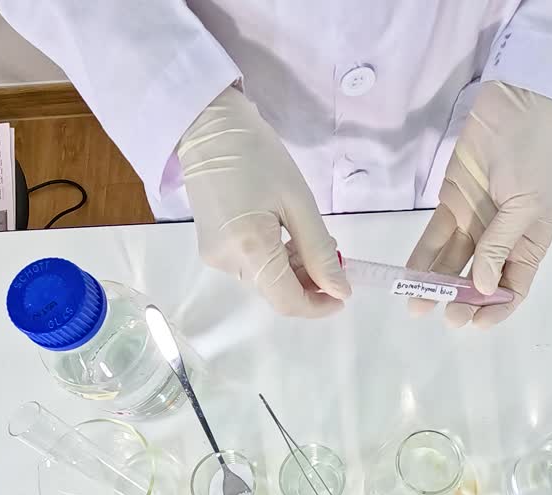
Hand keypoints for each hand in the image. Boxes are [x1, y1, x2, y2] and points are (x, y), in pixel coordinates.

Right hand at [177, 86, 349, 317]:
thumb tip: (340, 290)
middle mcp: (226, 262)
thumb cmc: (258, 156)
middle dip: (308, 280)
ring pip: (265, 280)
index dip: (318, 306)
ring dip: (292, 268)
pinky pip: (250, 266)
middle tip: (329, 246)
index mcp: (249, 249)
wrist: (208, 130)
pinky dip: (273, 259)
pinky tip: (282, 233)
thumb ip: (320, 251)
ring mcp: (215, 258)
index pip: (287, 301)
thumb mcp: (298, 202)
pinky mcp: (211, 249)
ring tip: (305, 233)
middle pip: (276, 291)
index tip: (343, 293)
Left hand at [407, 81, 551, 327]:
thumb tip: (484, 287)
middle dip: (463, 300)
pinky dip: (422, 257)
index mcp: (530, 242)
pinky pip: (436, 237)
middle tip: (446, 313)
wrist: (518, 106)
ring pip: (454, 262)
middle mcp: (502, 237)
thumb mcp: (526, 204)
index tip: (475, 323)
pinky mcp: (453, 203)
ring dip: (437, 284)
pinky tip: (408, 275)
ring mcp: (476, 220)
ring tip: (416, 304)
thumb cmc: (533, 156)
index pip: (514, 286)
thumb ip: (500, 244)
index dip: (497, 309)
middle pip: (481, 280)